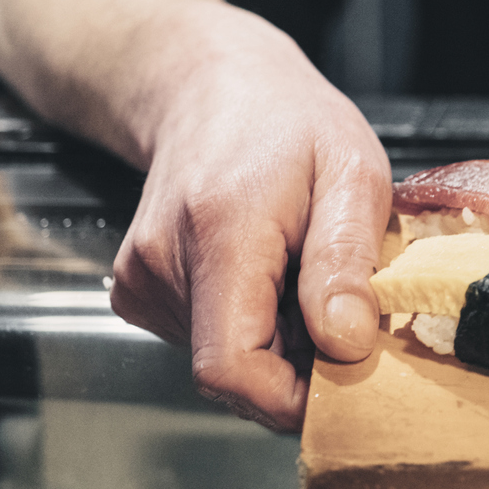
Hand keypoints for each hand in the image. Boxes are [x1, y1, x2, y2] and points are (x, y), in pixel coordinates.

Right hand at [106, 6, 390, 428]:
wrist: (213, 88)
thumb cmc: (289, 123)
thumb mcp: (350, 173)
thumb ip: (345, 260)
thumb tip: (346, 344)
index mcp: (217, 234)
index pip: (232, 369)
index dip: (292, 399)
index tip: (348, 380)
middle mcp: (160, 264)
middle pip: (233, 371)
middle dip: (300, 364)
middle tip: (342, 305)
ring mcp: (140, 281)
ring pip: (224, 359)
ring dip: (280, 340)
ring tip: (302, 272)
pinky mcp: (138, 291)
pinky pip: (207, 340)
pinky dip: (251, 325)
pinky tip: (268, 274)